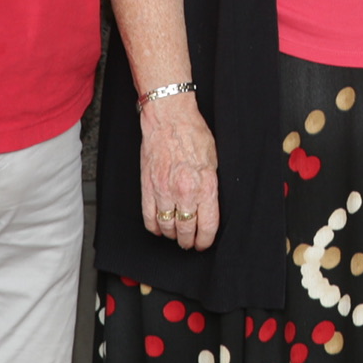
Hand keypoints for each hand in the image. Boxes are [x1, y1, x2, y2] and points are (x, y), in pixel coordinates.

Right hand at [139, 91, 219, 249]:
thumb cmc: (193, 134)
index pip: (208, 225)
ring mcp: (164, 191)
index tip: (204, 243)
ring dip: (173, 235)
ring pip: (167, 227)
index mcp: (205, 185)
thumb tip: (212, 205)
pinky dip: (155, 227)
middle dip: (189, 241)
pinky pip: (149, 217)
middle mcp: (185, 191)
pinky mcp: (148, 188)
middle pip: (187, 230)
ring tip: (177, 235)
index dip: (206, 239)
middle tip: (190, 243)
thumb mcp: (215, 160)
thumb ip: (212, 185)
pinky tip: (160, 227)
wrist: (169, 119)